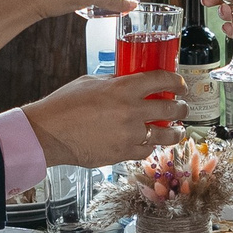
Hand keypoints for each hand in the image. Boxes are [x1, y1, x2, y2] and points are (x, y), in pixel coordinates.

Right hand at [24, 71, 191, 166]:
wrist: (49, 133)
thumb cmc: (64, 105)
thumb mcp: (91, 82)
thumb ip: (114, 82)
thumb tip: (129, 81)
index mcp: (123, 87)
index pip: (161, 79)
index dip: (176, 81)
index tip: (180, 85)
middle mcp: (131, 110)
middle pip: (171, 109)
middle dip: (182, 108)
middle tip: (183, 108)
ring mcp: (129, 134)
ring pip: (165, 135)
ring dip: (175, 132)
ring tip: (177, 131)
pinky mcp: (122, 153)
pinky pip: (146, 150)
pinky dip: (150, 146)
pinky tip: (150, 143)